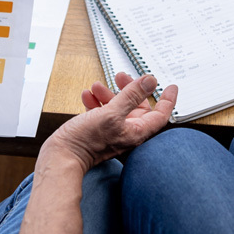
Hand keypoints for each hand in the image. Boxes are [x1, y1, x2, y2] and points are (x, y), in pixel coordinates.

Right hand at [45, 72, 177, 172]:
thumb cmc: (86, 141)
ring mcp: (113, 132)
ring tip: (96, 86)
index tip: (171, 86)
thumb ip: (132, 95)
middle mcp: (127, 133)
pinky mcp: (99, 131)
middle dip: (129, 89)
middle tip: (121, 76)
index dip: (167, 99)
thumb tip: (150, 81)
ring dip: (109, 94)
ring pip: (117, 107)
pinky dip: (97, 102)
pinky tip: (88, 96)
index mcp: (137, 131)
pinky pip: (102, 112)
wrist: (62, 157)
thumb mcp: (112, 113)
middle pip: (137, 107)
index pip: (160, 114)